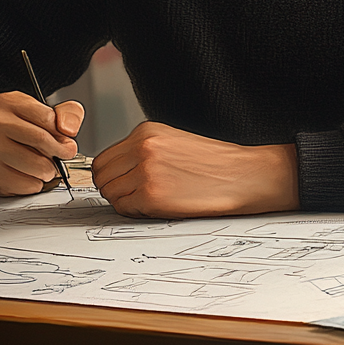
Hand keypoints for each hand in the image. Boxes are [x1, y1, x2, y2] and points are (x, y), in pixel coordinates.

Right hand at [0, 91, 83, 196]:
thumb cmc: (18, 129)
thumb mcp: (42, 111)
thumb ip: (67, 113)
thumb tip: (69, 130)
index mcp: (10, 102)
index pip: (48, 117)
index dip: (63, 134)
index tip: (67, 142)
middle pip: (41, 140)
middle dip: (59, 152)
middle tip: (62, 157)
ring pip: (34, 164)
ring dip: (48, 171)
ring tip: (47, 169)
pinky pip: (22, 184)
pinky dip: (34, 185)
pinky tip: (31, 177)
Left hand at [91, 121, 298, 217]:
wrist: (242, 175)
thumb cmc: (212, 162)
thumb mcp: (173, 141)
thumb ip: (142, 150)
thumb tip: (114, 170)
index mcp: (146, 131)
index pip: (103, 158)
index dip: (112, 174)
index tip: (125, 181)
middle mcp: (142, 147)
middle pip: (101, 176)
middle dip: (115, 188)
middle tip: (138, 193)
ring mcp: (145, 171)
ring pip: (111, 194)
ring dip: (126, 201)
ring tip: (154, 198)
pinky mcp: (151, 195)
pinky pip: (125, 210)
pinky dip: (137, 212)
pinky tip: (160, 205)